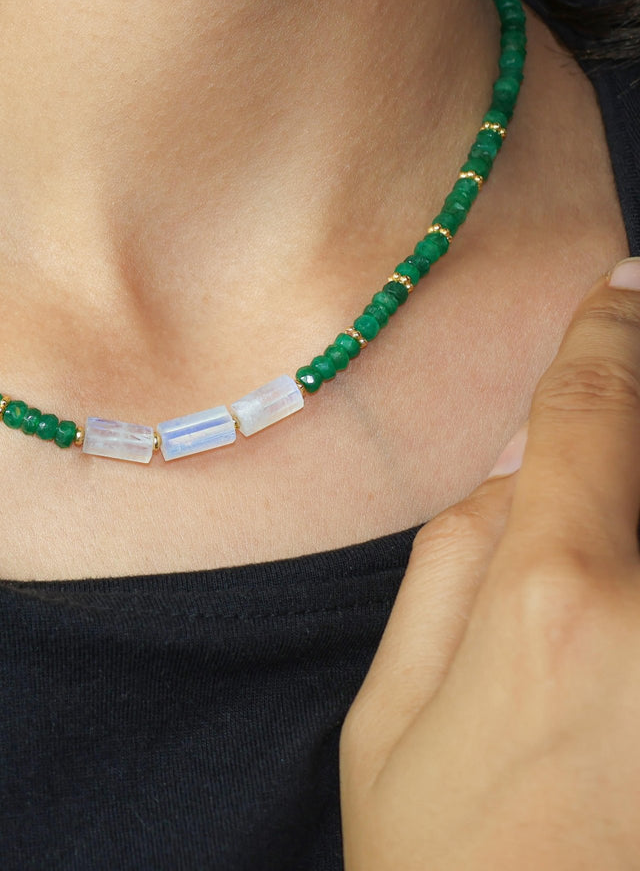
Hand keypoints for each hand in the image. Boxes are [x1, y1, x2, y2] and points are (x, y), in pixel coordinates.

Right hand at [340, 257, 639, 870]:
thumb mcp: (389, 718)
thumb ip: (445, 571)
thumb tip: (510, 470)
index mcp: (559, 602)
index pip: (592, 413)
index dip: (608, 334)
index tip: (623, 287)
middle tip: (637, 321)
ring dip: (638, 477)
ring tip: (602, 468)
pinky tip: (612, 537)